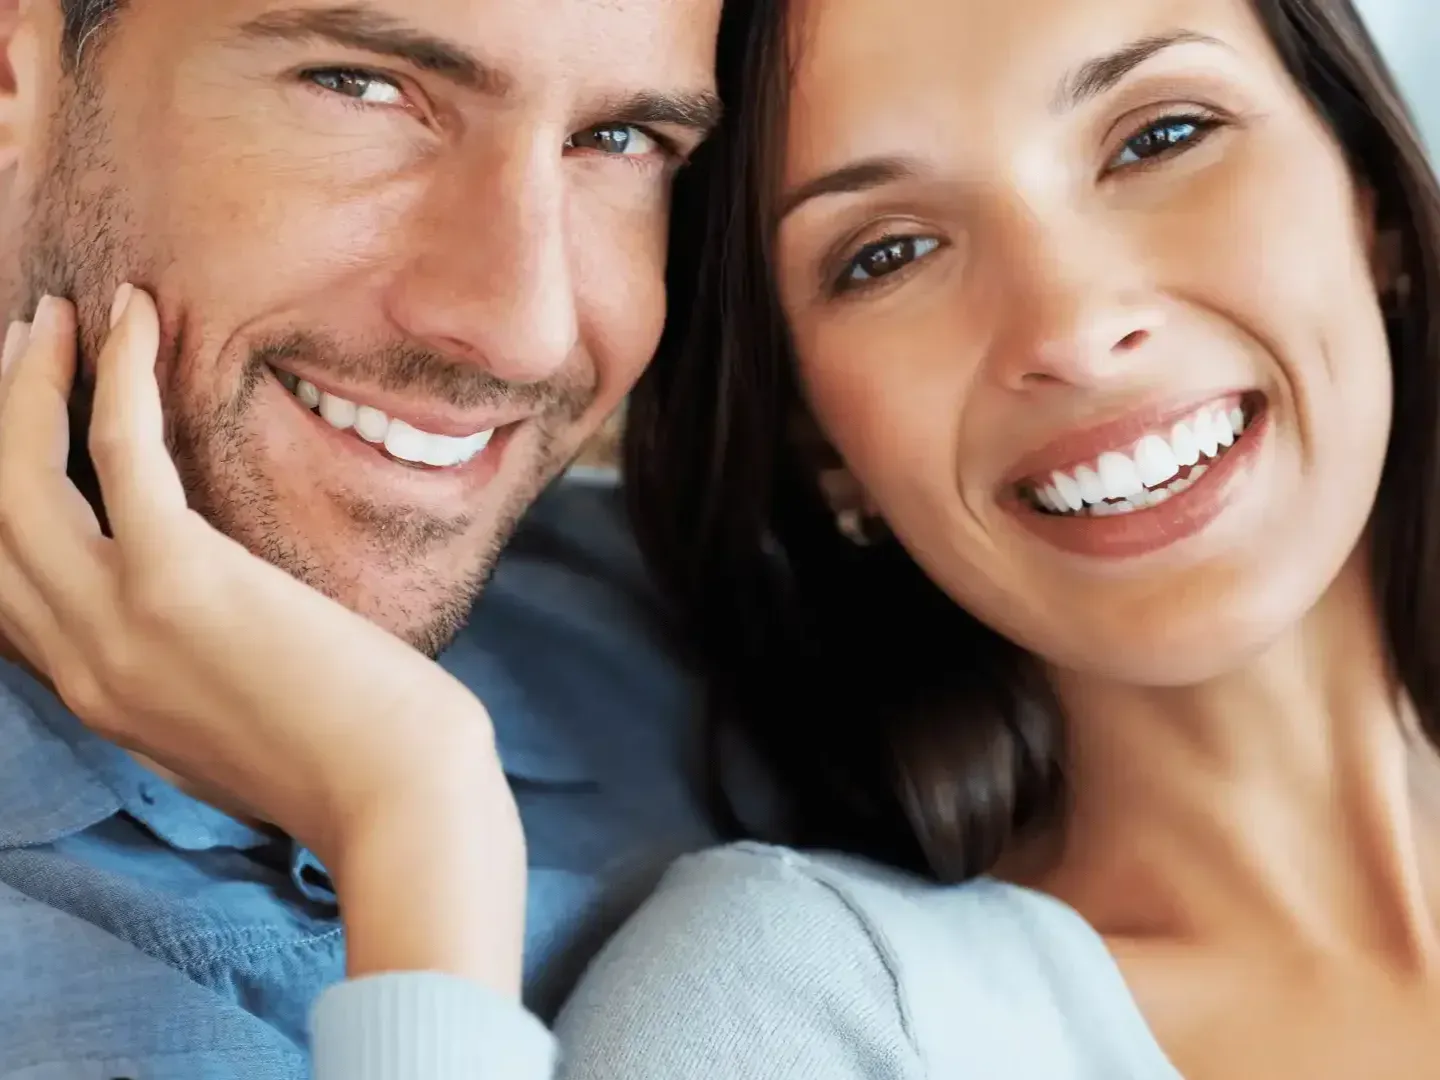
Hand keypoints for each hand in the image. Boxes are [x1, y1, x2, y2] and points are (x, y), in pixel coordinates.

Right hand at [0, 289, 524, 991]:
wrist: (405, 807)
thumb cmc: (353, 767)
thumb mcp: (235, 734)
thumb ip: (188, 681)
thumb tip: (202, 631)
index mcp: (100, 698)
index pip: (5, 595)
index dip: (2, 507)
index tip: (23, 439)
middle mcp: (83, 665)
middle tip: (30, 346)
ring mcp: (119, 625)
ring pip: (22, 480)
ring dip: (29, 385)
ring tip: (58, 318)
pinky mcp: (181, 582)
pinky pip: (122, 454)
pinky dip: (118, 376)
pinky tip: (134, 317)